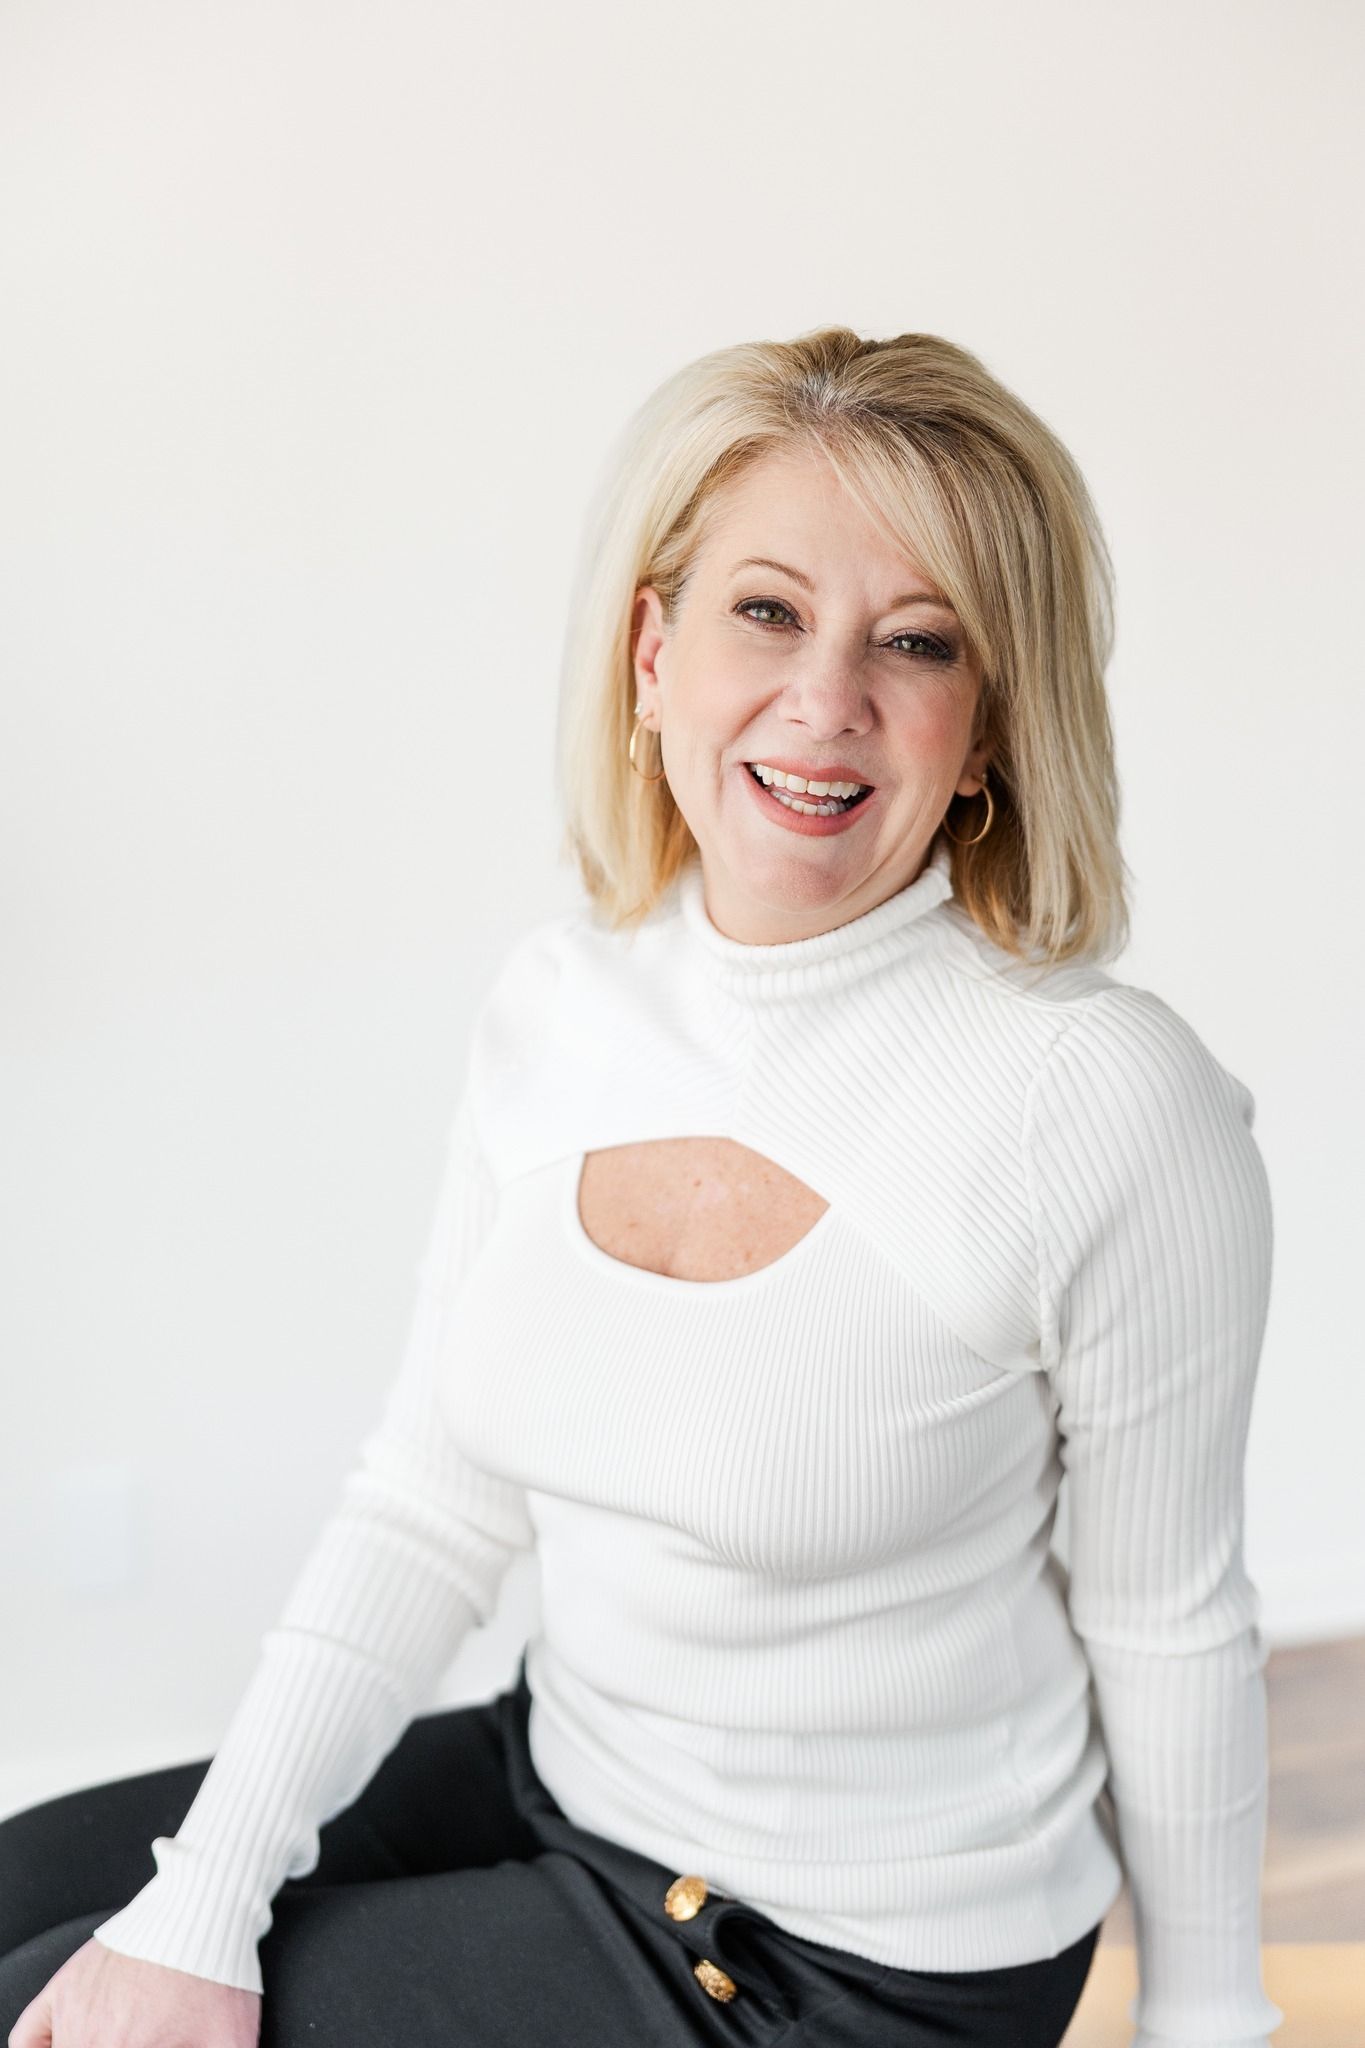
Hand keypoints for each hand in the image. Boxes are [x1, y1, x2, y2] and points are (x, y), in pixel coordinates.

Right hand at [8, 1936, 261, 2047]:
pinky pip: (27, 2036)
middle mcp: (89, 2037)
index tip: (151, 2047)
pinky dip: (36, 2047)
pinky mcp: (65, 1985)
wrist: (205, 1905)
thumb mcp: (232, 2038)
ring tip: (114, 2037)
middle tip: (138, 2039)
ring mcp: (72, 2011)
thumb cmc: (221, 1972)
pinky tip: (61, 2045)